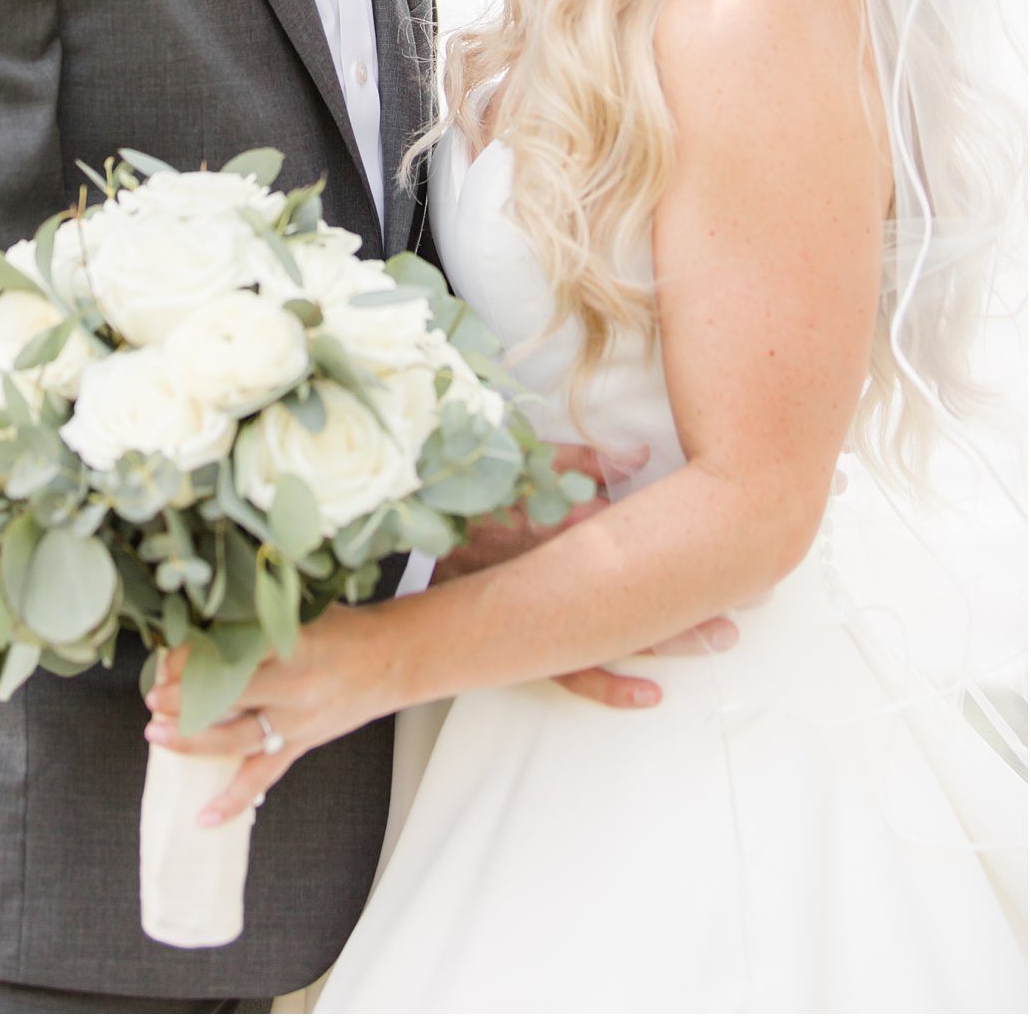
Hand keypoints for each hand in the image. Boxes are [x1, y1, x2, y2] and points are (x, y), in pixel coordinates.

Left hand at [146, 604, 384, 827]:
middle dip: (184, 699)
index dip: (194, 658)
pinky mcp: (300, 744)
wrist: (390, 659)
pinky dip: (234, 800)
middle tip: (153, 697)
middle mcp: (293, 685)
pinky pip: (263, 777)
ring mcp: (297, 721)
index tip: (167, 656)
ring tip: (157, 735)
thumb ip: (256, 617)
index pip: (232, 652)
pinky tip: (204, 817)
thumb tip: (200, 619)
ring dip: (194, 740)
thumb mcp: (301, 610)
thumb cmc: (342, 628)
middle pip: (229, 696)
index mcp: (291, 643)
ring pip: (237, 738)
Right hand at [432, 442, 739, 709]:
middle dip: (692, 599)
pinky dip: (608, 685)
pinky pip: (569, 673)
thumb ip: (570, 458)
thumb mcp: (512, 459)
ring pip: (614, 635)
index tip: (732, 538)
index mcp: (552, 526)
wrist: (401, 539)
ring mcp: (538, 615)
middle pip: (634, 591)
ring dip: (670, 640)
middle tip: (749, 604)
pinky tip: (650, 695)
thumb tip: (634, 455)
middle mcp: (552, 577)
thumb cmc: (462, 491)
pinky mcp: (520, 644)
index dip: (680, 539)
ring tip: (722, 639)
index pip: (626, 534)